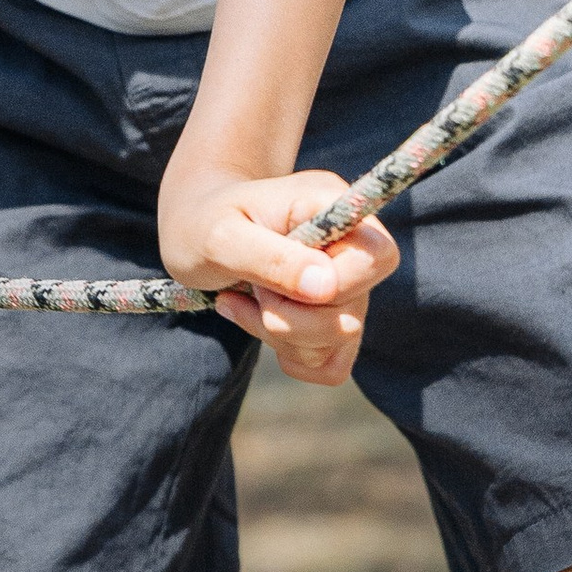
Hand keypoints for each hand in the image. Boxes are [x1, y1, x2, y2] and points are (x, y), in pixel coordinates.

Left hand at [156, 165, 398, 386]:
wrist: (193, 233)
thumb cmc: (203, 224)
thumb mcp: (220, 237)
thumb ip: (272, 259)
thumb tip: (325, 287)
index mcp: (332, 207)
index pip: (378, 258)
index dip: (335, 286)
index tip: (272, 283)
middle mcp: (349, 246)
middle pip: (354, 313)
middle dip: (291, 318)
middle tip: (253, 289)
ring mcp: (345, 287)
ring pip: (340, 342)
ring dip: (282, 336)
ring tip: (246, 301)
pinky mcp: (331, 321)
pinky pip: (331, 364)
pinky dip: (291, 355)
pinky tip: (258, 322)